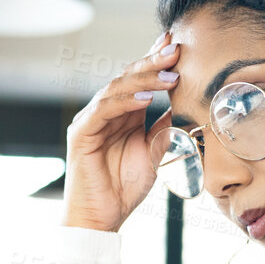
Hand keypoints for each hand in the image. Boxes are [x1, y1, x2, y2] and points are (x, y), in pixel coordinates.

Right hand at [61, 32, 180, 232]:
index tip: (178, 44)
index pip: (139, 80)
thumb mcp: (153, 152)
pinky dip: (126, 101)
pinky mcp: (81, 132)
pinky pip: (104, 109)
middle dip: (153, 62)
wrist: (100, 218)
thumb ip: (163, 127)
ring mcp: (90, 120)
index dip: (156, 61)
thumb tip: (183, 106)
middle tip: (176, 49)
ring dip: (144, 79)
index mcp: (122, 113)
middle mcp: (104, 111)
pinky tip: (147, 97)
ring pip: (117, 88)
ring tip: (170, 74)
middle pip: (128, 77)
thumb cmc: (123, 189)